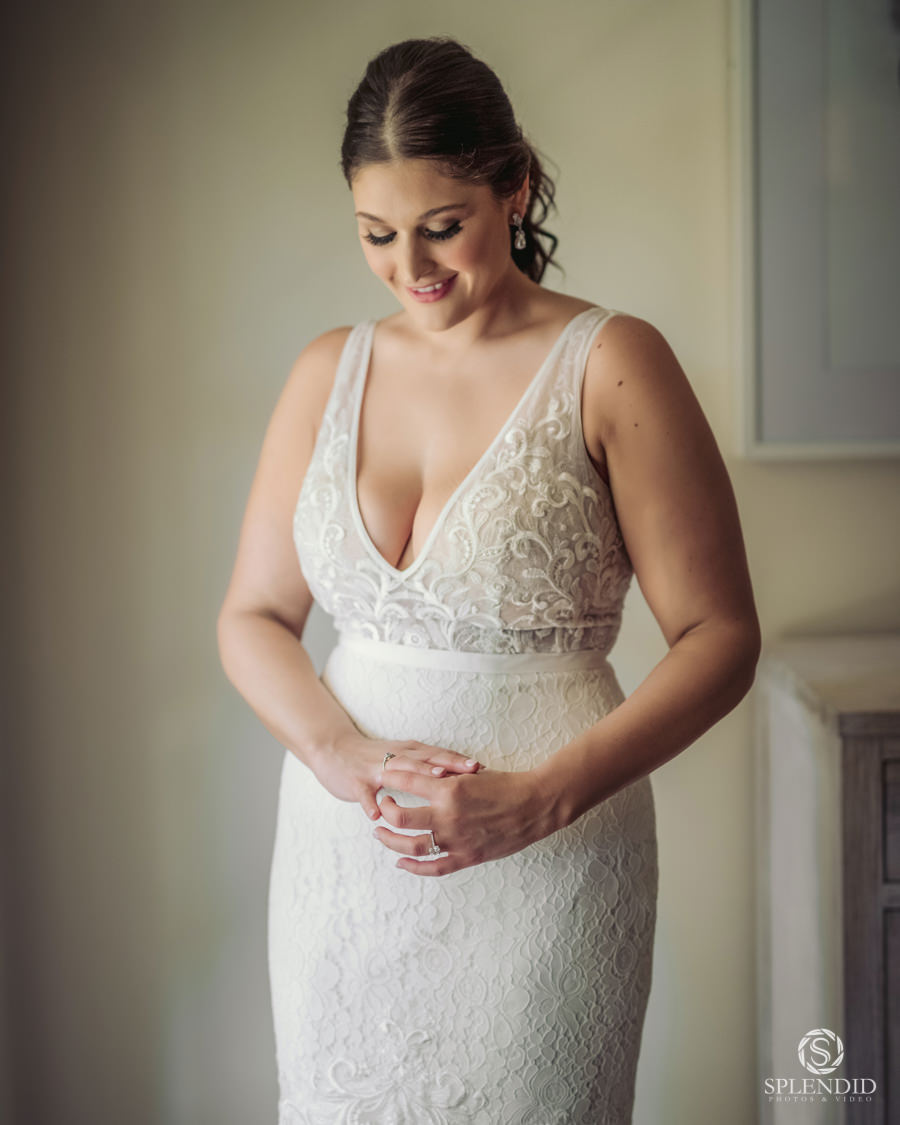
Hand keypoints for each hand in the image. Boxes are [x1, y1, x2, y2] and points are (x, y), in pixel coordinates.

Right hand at [308, 731, 480, 820]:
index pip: (439, 754)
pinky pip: (364, 793)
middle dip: (450, 764)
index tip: (483, 767)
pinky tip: (377, 815)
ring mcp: (375, 768)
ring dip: (418, 776)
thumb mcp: (404, 758)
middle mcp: (396, 756)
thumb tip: (460, 776)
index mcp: (409, 752)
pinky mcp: (356, 781)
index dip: (460, 760)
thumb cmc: (374, 758)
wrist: (334, 750)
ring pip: (399, 771)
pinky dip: (369, 803)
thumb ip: (428, 765)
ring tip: (436, 784)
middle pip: (426, 759)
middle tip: (471, 770)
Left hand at [373, 766, 558, 875]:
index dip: (390, 778)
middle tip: (381, 805)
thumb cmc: (505, 785)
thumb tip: (419, 774)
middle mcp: (448, 815)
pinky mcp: (467, 857)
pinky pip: (434, 867)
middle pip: (401, 817)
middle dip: (385, 811)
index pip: (407, 781)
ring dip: (391, 841)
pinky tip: (401, 861)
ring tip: (380, 834)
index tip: (383, 776)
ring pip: (412, 845)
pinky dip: (414, 867)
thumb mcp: (471, 775)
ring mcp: (456, 839)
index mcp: (450, 789)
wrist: (535, 805)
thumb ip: (444, 778)